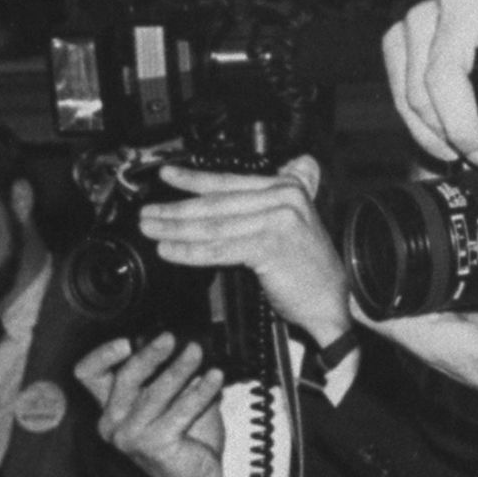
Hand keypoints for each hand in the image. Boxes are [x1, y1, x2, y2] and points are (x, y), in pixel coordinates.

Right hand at [81, 332, 224, 476]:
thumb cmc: (183, 439)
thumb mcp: (169, 400)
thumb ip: (166, 375)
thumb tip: (182, 344)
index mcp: (110, 408)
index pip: (89, 375)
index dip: (102, 354)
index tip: (127, 341)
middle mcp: (113, 423)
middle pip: (124, 377)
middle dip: (149, 354)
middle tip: (171, 339)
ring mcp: (131, 436)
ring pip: (156, 391)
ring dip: (180, 368)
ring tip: (198, 354)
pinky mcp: (155, 445)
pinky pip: (182, 409)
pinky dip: (201, 391)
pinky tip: (215, 379)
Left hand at [142, 157, 350, 347]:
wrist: (329, 300)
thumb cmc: (304, 268)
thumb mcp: (284, 227)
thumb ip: (258, 208)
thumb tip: (215, 201)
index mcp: (286, 187)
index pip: (230, 182)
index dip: (194, 180)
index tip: (167, 176)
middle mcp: (284, 198)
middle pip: (217, 203)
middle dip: (176, 209)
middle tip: (148, 213)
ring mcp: (278, 220)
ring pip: (214, 226)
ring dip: (176, 229)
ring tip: (152, 230)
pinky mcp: (270, 245)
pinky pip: (219, 248)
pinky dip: (190, 251)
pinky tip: (170, 250)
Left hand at [374, 218, 477, 475]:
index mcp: (429, 337)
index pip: (368, 309)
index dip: (361, 275)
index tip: (369, 242)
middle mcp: (439, 335)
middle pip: (400, 291)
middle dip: (403, 255)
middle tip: (419, 220)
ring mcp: (462, 331)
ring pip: (436, 288)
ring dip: (441, 260)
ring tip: (455, 226)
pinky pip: (470, 290)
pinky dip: (476, 268)